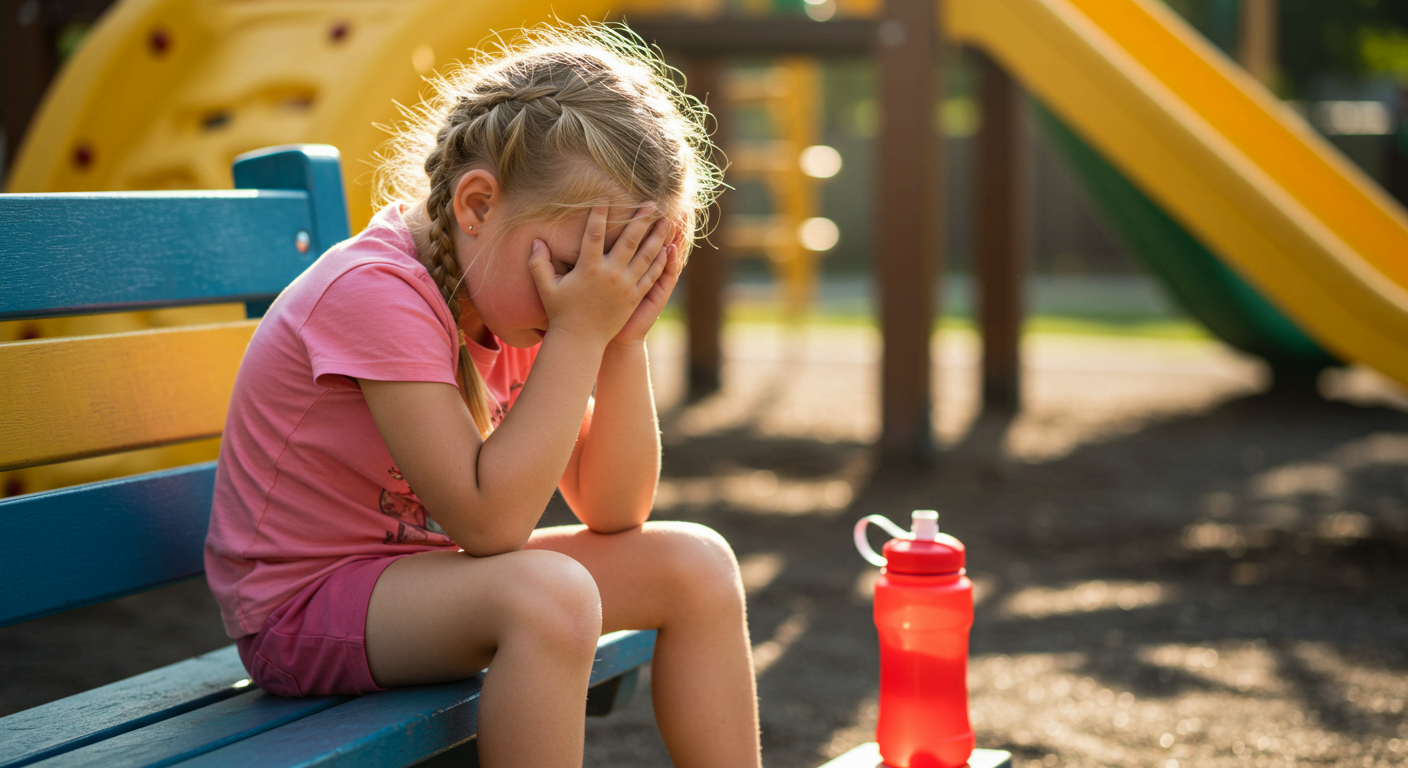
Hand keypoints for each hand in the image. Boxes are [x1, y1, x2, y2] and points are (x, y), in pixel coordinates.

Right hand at [528, 206, 669, 348]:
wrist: (580, 341)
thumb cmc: (561, 313)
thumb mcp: (546, 287)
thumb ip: (538, 263)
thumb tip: (536, 241)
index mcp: (588, 269)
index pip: (594, 234)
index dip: (599, 214)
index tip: (605, 198)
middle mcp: (610, 275)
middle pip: (629, 240)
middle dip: (641, 219)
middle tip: (652, 202)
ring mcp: (626, 286)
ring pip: (646, 255)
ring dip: (657, 236)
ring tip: (667, 220)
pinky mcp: (635, 297)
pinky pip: (651, 275)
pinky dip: (660, 261)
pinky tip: (667, 249)